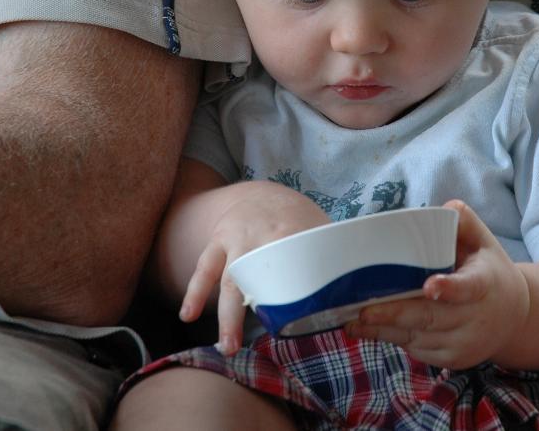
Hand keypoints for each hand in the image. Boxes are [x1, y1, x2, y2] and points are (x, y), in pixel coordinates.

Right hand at [178, 181, 329, 354]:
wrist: (261, 193)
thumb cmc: (297, 219)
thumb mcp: (319, 228)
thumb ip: (330, 255)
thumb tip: (351, 292)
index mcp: (294, 232)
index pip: (299, 264)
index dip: (302, 288)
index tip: (307, 318)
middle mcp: (263, 235)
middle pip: (262, 276)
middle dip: (261, 309)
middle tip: (271, 340)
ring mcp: (237, 239)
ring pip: (230, 278)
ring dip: (226, 314)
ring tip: (226, 345)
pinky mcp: (219, 241)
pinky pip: (204, 268)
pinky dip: (195, 292)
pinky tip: (187, 315)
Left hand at [344, 200, 528, 368]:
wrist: (514, 318)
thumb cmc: (489, 271)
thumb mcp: (485, 242)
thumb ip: (465, 221)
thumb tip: (445, 208)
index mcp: (485, 283)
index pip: (469, 286)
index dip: (449, 288)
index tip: (429, 286)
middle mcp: (476, 317)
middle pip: (432, 317)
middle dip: (395, 314)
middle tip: (363, 310)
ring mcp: (464, 342)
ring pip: (419, 337)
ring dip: (385, 331)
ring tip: (354, 322)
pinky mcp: (452, 359)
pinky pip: (418, 349)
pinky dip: (393, 338)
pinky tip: (370, 330)